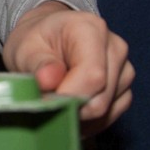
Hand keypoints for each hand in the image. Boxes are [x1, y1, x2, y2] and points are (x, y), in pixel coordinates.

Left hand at [2, 1, 133, 136]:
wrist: (47, 40)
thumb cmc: (36, 43)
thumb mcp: (26, 49)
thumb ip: (37, 64)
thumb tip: (49, 80)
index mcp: (91, 29)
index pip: (92, 76)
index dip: (69, 97)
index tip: (45, 103)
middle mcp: (115, 48)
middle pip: (101, 98)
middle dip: (70, 109)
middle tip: (45, 103)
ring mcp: (124, 69)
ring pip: (107, 110)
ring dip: (79, 116)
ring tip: (56, 102)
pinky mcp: (124, 88)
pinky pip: (111, 115)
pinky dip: (88, 120)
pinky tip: (70, 108)